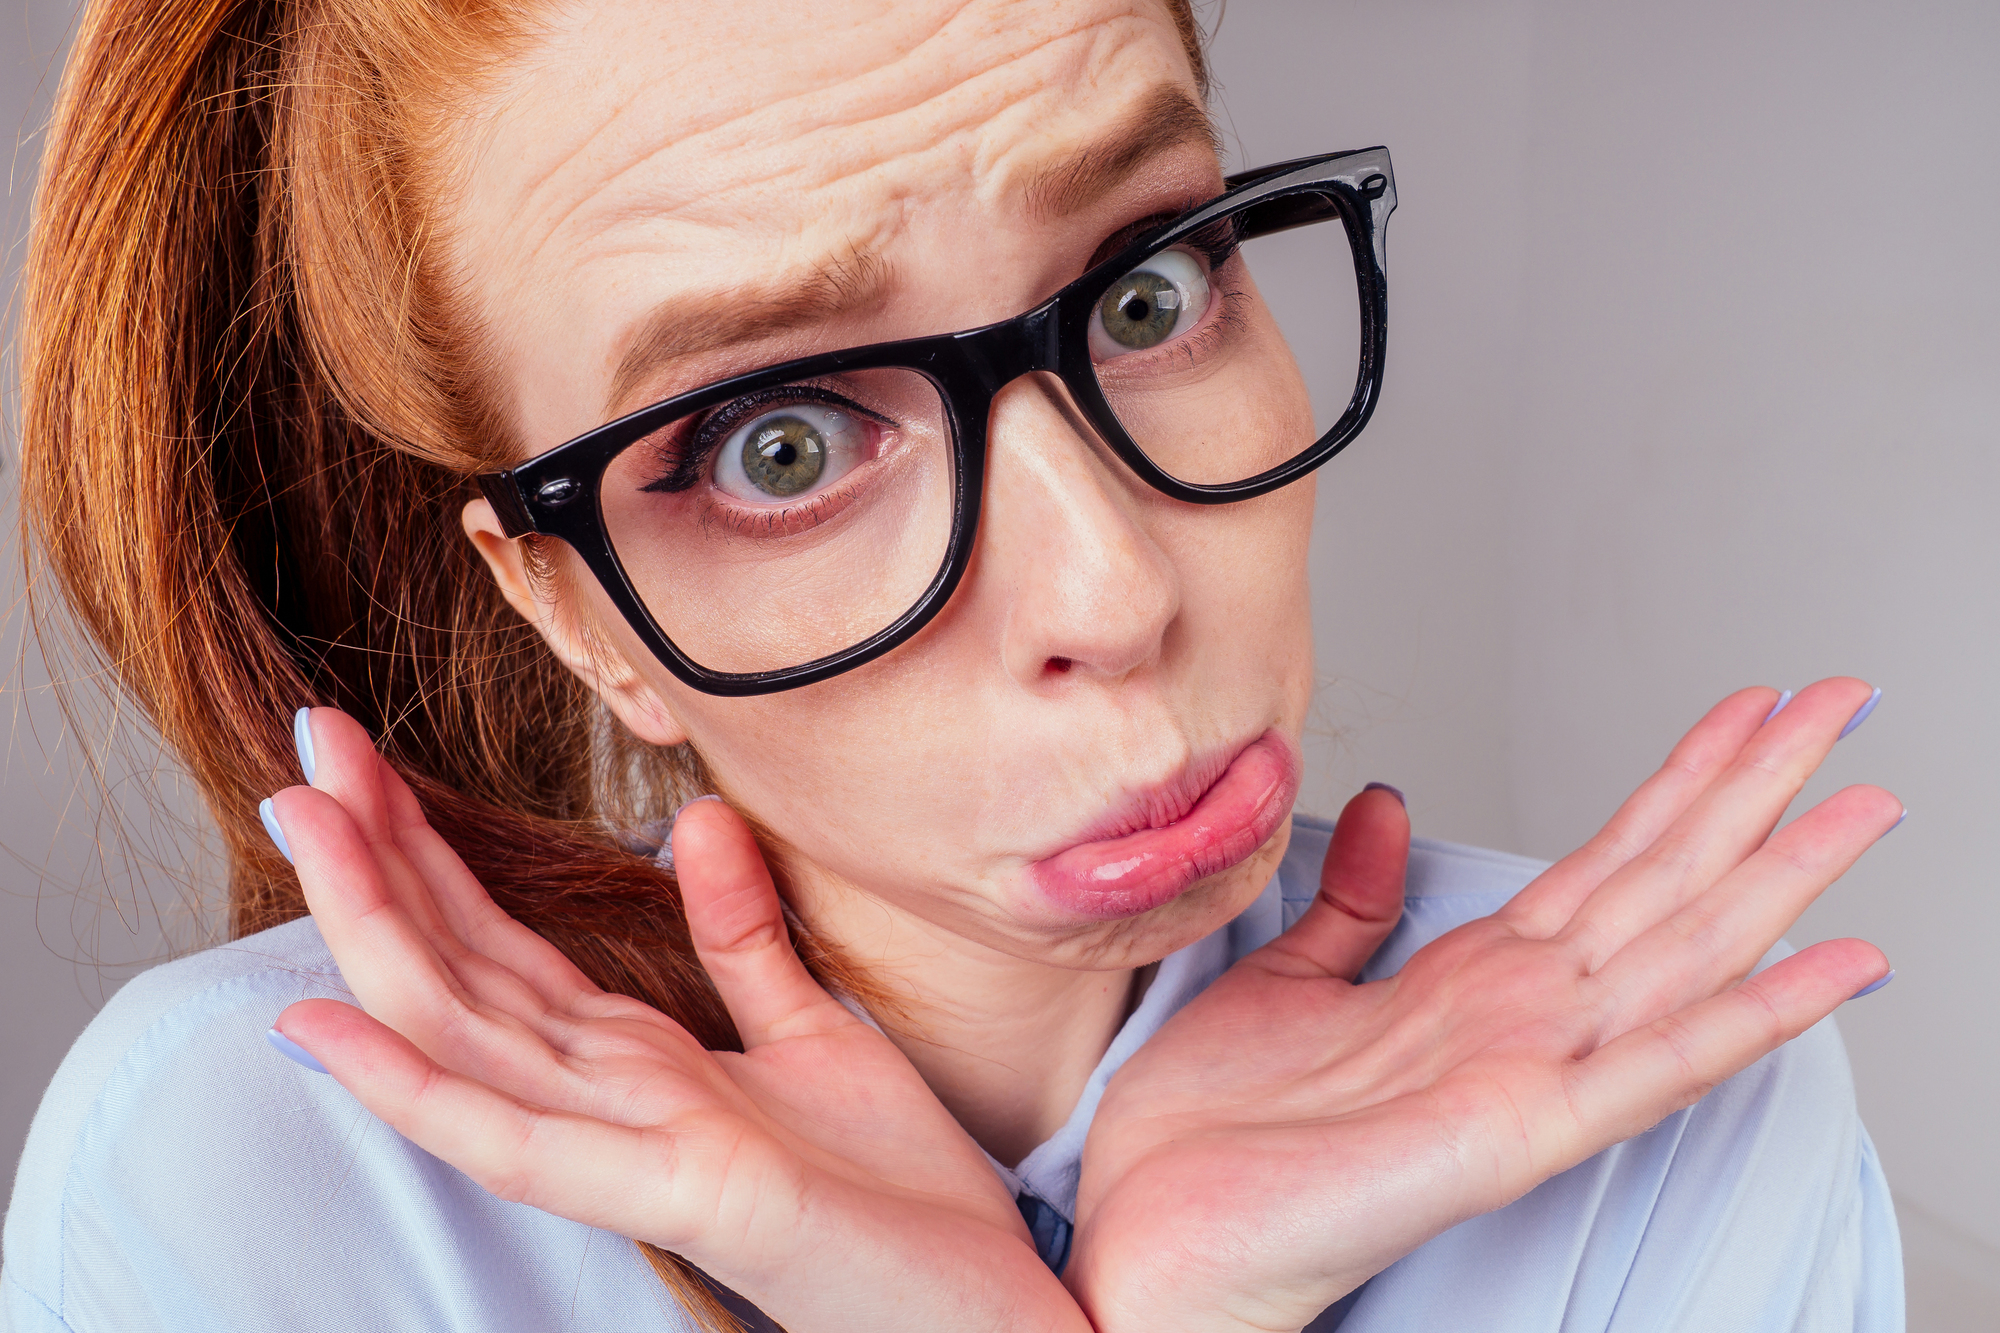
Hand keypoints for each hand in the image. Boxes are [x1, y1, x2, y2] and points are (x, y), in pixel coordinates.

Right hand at [267, 709, 1086, 1332]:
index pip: (499, 943)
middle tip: (304, 743)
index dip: (424, 852)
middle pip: (458, 968)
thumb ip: (741, 933)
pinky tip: (329, 1023)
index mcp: (635, 1060)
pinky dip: (415, 1084)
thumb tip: (698, 814)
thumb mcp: (812, 1029)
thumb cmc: (893, 1188)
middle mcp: (608, 1100)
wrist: (979, 1305)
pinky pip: (518, 1138)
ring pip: (462, 1027)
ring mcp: (628, 1149)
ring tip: (302, 820)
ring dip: (372, 926)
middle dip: (376, 857)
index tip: (361, 757)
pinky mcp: (675, 1191)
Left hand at [1066, 679, 1896, 1332]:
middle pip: (1667, 882)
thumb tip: (1387, 801)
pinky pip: (1651, 1066)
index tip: (1749, 710)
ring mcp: (1534, 1073)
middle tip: (1841, 702)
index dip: (1682, 779)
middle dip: (1758, 788)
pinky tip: (1827, 968)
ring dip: (1780, 876)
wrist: (1164, 1229)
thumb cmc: (1224, 1126)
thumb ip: (1356, 898)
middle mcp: (1524, 1018)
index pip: (1609, 858)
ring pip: (1683, 952)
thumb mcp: (1293, 976)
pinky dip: (1746, 1017)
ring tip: (1865, 803)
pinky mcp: (1519, 1132)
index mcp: (1479, 979)